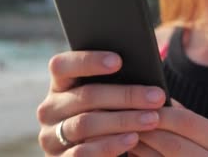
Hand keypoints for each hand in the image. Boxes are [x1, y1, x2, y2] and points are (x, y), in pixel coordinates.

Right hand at [36, 51, 167, 155]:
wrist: (95, 154)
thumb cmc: (107, 115)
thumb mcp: (105, 99)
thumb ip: (114, 83)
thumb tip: (142, 70)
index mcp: (59, 85)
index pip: (61, 66)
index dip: (88, 61)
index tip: (118, 61)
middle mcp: (49, 109)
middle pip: (85, 96)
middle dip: (125, 95)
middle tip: (157, 97)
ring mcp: (50, 136)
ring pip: (86, 123)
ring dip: (123, 120)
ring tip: (152, 119)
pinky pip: (83, 152)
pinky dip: (110, 144)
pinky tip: (133, 139)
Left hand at [130, 100, 207, 156]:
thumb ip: (186, 118)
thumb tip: (155, 95)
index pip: (190, 122)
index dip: (162, 113)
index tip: (140, 104)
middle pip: (174, 145)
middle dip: (147, 131)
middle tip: (124, 120)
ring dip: (139, 148)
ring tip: (123, 135)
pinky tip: (132, 153)